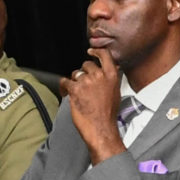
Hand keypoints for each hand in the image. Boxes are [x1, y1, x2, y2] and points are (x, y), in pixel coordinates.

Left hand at [62, 47, 127, 165]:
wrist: (101, 128)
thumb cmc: (108, 114)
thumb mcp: (115, 93)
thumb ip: (109, 80)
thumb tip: (104, 74)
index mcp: (111, 76)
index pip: (104, 55)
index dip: (96, 51)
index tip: (91, 51)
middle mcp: (99, 76)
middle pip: (86, 65)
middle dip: (83, 73)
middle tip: (83, 85)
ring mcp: (86, 81)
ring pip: (75, 74)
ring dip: (74, 82)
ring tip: (77, 93)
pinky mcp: (75, 89)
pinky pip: (65, 82)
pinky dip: (64, 87)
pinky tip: (66, 93)